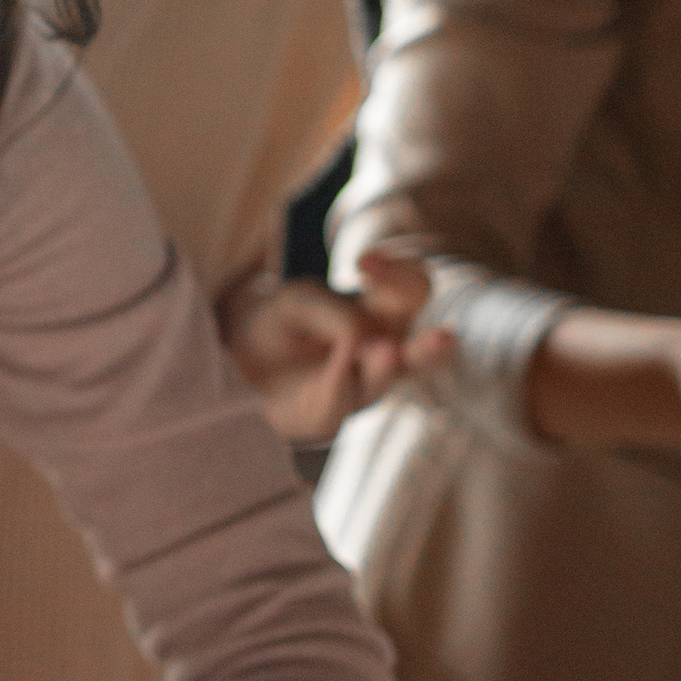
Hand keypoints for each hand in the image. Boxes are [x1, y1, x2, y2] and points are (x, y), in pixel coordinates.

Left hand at [224, 250, 453, 440]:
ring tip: (386, 354)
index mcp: (383, 311)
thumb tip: (362, 341)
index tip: (364, 263)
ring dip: (385, 368)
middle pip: (426, 350)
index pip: (413, 287)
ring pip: (384, 383)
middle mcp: (385, 352)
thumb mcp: (298, 300)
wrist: (236, 362)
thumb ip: (331, 311)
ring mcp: (360, 389)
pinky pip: (337, 405)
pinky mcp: (326, 417)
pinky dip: (339, 386)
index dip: (400, 273)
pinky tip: (341, 371)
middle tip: (444, 338)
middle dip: (436, 348)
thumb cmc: (281, 323)